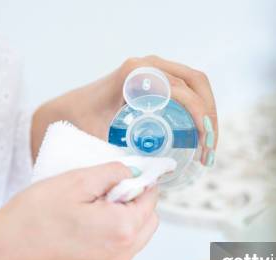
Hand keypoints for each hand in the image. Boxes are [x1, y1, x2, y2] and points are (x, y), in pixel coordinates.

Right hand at [0, 161, 158, 259]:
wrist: (0, 255)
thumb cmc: (31, 219)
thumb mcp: (74, 181)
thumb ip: (111, 173)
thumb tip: (132, 172)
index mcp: (122, 229)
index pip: (150, 199)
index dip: (139, 181)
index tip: (123, 174)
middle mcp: (121, 255)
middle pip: (147, 221)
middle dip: (133, 202)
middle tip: (102, 191)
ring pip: (132, 238)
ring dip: (121, 220)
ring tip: (88, 209)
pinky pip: (114, 252)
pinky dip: (107, 237)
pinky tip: (79, 228)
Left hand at [32, 56, 217, 165]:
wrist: (65, 110)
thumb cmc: (80, 124)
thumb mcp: (100, 139)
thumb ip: (121, 157)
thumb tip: (154, 177)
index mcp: (136, 74)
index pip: (180, 89)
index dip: (199, 114)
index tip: (203, 143)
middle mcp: (147, 65)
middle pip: (196, 83)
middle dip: (210, 116)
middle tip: (209, 151)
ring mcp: (153, 68)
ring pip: (196, 83)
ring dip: (208, 113)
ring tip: (208, 148)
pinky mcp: (156, 77)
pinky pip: (188, 87)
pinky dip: (200, 108)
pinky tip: (201, 135)